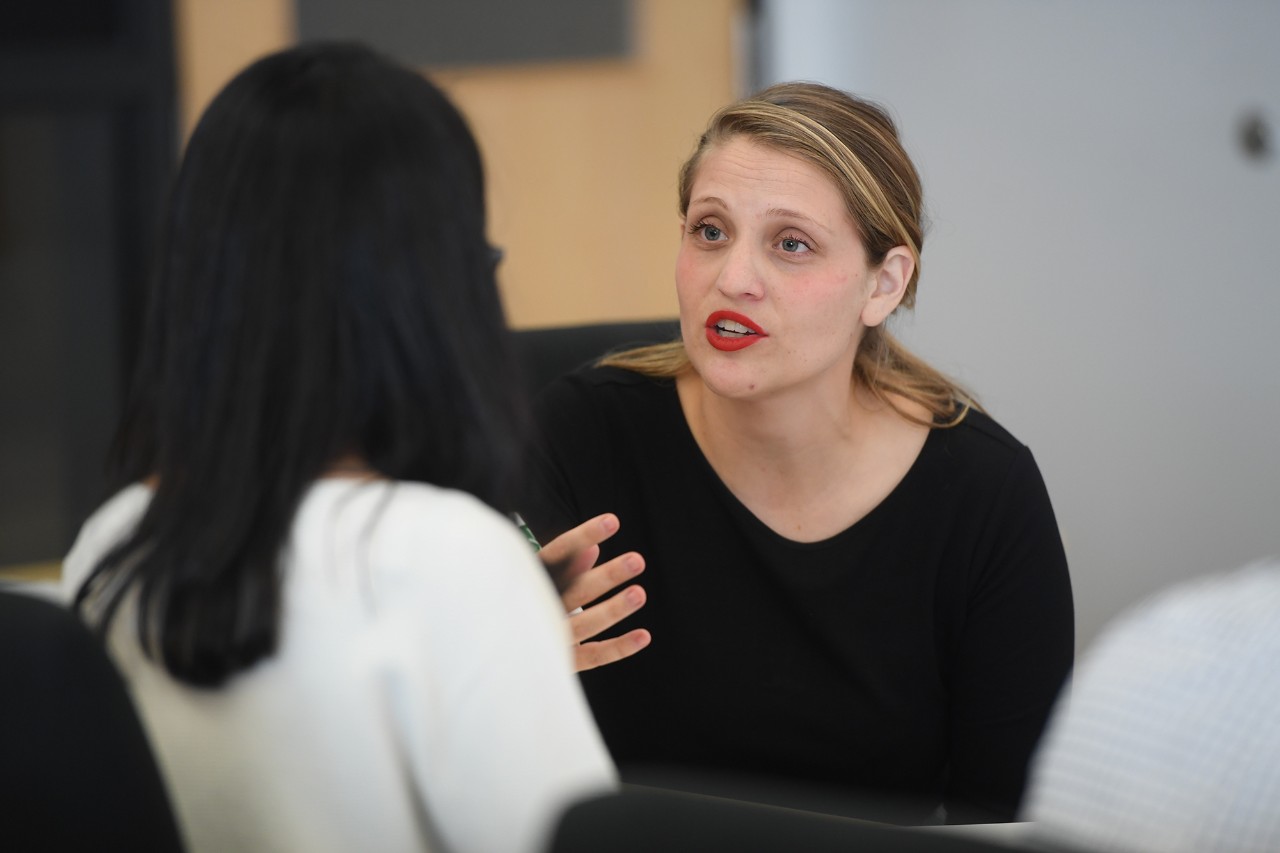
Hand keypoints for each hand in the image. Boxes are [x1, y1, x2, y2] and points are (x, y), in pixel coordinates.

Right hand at [537, 513, 651, 671]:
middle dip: (607, 576)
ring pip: (585, 624)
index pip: (557, 554)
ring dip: (614, 610)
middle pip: (575, 591)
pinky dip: (619, 648)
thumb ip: (566, 567)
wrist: (489, 651)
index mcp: (530, 581)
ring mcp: (549, 639)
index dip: (583, 536)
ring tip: (639, 594)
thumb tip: (593, 548)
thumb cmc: (523, 605)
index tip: (612, 521)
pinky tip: (644, 636)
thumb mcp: (539, 580)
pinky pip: (593, 656)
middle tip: (636, 561)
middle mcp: (537, 610)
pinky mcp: (563, 663)